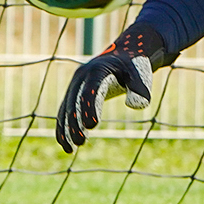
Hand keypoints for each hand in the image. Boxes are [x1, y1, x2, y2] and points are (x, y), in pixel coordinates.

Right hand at [56, 22, 174, 152]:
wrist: (123, 54)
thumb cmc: (133, 65)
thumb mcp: (140, 72)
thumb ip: (139, 87)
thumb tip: (135, 105)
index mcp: (98, 70)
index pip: (91, 90)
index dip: (90, 107)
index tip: (92, 125)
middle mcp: (81, 77)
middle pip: (75, 101)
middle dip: (75, 122)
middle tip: (81, 142)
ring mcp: (75, 85)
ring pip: (66, 109)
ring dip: (66, 128)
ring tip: (70, 149)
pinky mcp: (74, 94)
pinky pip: (65, 111)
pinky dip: (63, 127)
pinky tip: (66, 145)